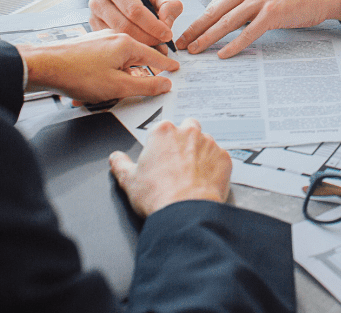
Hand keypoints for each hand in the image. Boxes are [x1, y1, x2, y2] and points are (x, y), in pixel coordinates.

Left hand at [18, 30, 178, 102]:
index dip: (166, 65)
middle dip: (140, 75)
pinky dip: (106, 75)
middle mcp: (115, 38)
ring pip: (120, 61)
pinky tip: (96, 88)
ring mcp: (100, 41)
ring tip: (110, 94)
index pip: (155, 55)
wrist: (43, 66)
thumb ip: (145, 87)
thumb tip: (165, 84)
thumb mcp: (118, 87)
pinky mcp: (87, 48)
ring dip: (119, 78)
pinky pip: (106, 62)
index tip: (175, 69)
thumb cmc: (77, 74)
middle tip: (147, 87)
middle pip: (137, 58)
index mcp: (126, 44)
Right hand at [89, 0, 182, 49]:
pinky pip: (112, 43)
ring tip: (155, 47)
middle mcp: (99, 0)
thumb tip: (166, 24)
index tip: (167, 35)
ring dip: (139, 45)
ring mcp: (94, 16)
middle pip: (124, 26)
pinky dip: (129, 48)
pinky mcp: (94, 28)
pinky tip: (141, 47)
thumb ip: (169, 4)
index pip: (134, 10)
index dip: (153, 25)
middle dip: (147, 38)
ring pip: (118, 37)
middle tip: (162, 44)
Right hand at [108, 118, 230, 216]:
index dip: (161, 144)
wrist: (185, 212)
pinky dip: (214, 167)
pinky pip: (219, 158)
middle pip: (187, 127)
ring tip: (191, 175)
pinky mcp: (224, 158)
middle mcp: (188, 132)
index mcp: (163, 132)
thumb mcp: (129, 181)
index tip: (160, 156)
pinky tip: (204, 181)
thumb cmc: (158, 196)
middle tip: (177, 162)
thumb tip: (116, 158)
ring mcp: (209, 143)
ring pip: (205, 142)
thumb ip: (120, 164)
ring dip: (200, 153)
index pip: (162, 128)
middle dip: (184, 141)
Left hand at [175, 0, 340, 57]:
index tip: (186, 33)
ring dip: (207, 38)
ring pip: (226, 22)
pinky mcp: (272, 13)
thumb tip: (227, 21)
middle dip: (195, 30)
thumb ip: (246, 1)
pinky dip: (234, 45)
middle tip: (180, 44)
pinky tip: (223, 54)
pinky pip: (247, 32)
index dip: (198, 20)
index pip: (215, 3)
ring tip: (195, 50)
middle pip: (215, 12)